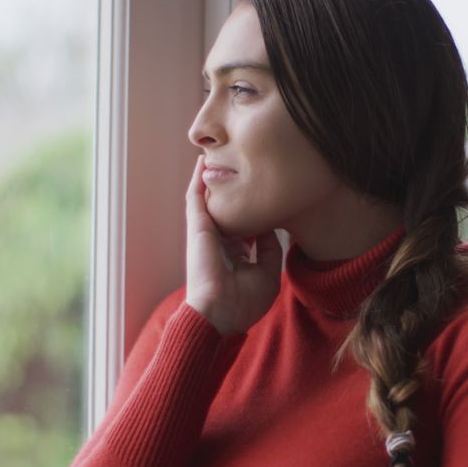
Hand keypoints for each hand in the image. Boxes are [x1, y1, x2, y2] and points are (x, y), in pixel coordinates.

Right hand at [183, 155, 282, 334]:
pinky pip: (196, 198)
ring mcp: (207, 233)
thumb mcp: (267, 274)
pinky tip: (202, 161)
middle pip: (228, 208)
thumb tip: (272, 227)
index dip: (255, 209)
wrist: (219, 313)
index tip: (269, 192)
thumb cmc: (243, 301)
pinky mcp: (197, 228)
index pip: (246, 225)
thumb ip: (270, 249)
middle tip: (245, 165)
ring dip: (214, 178)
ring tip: (221, 153)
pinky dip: (198, 180)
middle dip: (235, 189)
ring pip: (211, 199)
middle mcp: (220, 241)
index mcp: (235, 253)